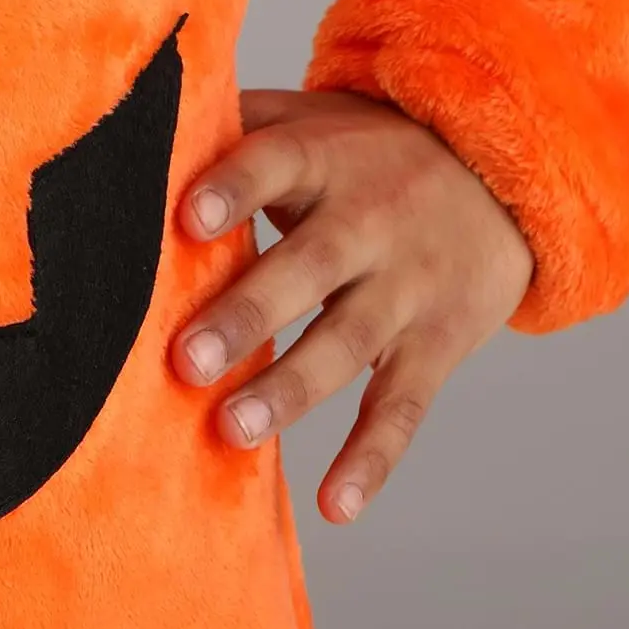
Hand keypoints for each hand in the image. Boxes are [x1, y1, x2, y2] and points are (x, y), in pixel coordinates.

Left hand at [170, 89, 533, 522]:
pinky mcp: (437, 346)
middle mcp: (369, 222)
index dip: (234, 189)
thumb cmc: (363, 152)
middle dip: (248, 314)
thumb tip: (130, 122)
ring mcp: (407, 288)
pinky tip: (334, 506)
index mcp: (326, 158)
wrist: (498, 178)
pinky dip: (373, 460)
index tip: (185, 219)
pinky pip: (404, 408)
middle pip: (309, 266)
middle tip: (185, 361)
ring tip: (231, 430)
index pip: (276, 164)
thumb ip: (230, 122)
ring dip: (291, 390)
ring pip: (349, 343)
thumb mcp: (308, 122)